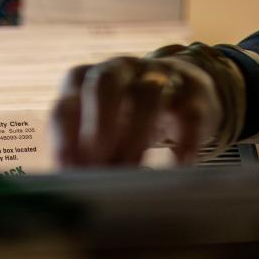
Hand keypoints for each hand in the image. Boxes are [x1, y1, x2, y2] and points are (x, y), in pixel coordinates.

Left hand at [52, 56, 221, 166]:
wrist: (181, 91)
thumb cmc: (126, 119)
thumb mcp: (99, 129)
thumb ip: (83, 153)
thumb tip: (74, 188)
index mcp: (86, 81)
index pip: (67, 102)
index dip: (65, 138)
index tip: (69, 168)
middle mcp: (119, 70)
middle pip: (104, 84)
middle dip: (99, 125)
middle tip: (99, 164)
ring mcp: (158, 76)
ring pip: (147, 95)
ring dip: (136, 135)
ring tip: (132, 171)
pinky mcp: (193, 92)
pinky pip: (189, 114)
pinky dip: (184, 141)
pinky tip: (178, 166)